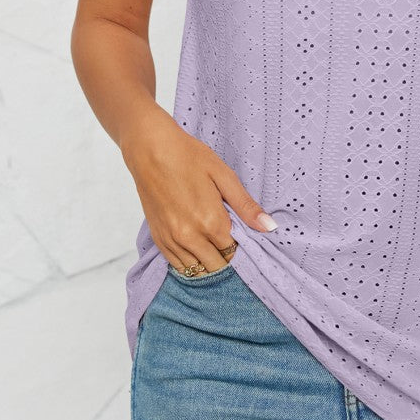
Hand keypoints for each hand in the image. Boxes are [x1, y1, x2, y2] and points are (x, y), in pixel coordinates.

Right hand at [121, 107, 277, 275]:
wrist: (150, 149)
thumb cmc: (188, 157)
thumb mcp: (223, 176)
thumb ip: (246, 206)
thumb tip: (270, 227)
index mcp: (211, 222)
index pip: (234, 252)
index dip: (240, 246)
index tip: (240, 235)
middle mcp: (190, 237)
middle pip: (217, 265)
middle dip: (225, 256)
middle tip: (227, 239)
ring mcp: (172, 240)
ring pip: (197, 270)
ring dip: (208, 262)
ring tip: (212, 245)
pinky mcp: (158, 239)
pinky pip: (178, 266)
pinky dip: (190, 263)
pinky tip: (196, 250)